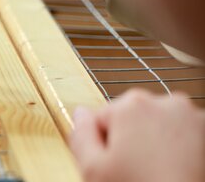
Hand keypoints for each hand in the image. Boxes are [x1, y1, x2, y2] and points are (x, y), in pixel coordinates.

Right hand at [69, 90, 204, 181]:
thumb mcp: (93, 168)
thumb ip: (80, 134)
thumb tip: (81, 114)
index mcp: (133, 104)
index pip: (102, 118)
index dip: (103, 143)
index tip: (114, 163)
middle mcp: (165, 102)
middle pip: (132, 117)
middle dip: (131, 139)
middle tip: (135, 170)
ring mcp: (192, 117)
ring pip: (157, 125)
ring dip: (154, 142)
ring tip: (156, 171)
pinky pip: (181, 134)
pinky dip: (178, 147)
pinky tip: (175, 169)